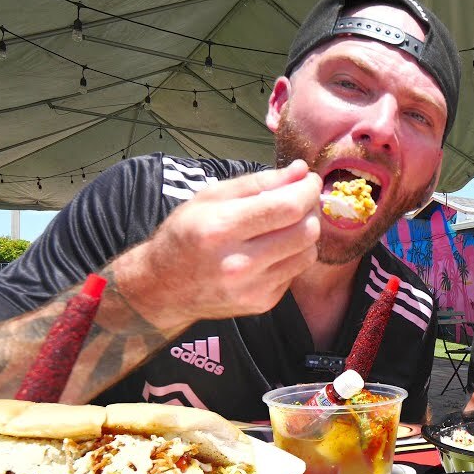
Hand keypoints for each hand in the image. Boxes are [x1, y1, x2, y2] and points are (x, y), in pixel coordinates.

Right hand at [117, 160, 321, 333]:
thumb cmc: (184, 235)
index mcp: (222, 229)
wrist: (162, 288)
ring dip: (305, 233)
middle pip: (305, 231)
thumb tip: (300, 171)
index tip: (309, 180)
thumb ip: (259, 182)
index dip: (308, 189)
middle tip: (300, 200)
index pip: (288, 207)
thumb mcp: (210, 197)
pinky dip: (292, 255)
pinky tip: (271, 249)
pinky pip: (295, 272)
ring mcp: (253, 288)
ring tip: (285, 224)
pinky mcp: (262, 303)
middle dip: (311, 209)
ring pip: (308, 254)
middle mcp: (239, 263)